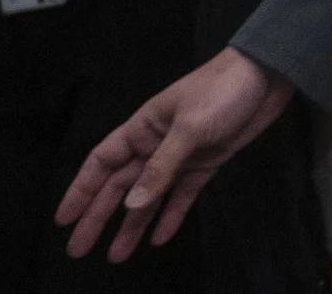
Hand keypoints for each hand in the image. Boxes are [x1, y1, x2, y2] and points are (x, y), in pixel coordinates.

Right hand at [57, 47, 292, 261]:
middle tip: (79, 250)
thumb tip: (132, 204)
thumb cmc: (223, 90)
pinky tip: (158, 238)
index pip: (101, 162)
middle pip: (120, 186)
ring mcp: (181, 156)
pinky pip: (182, 195)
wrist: (268, 76)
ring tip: (117, 256)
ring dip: (133, 225)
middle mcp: (156, 144)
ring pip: (149, 196)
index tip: (63, 220)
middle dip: (99, 217)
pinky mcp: (207, 163)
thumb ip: (161, 167)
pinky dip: (171, 215)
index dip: (80, 190)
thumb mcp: (189, 127)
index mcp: (142, 128)